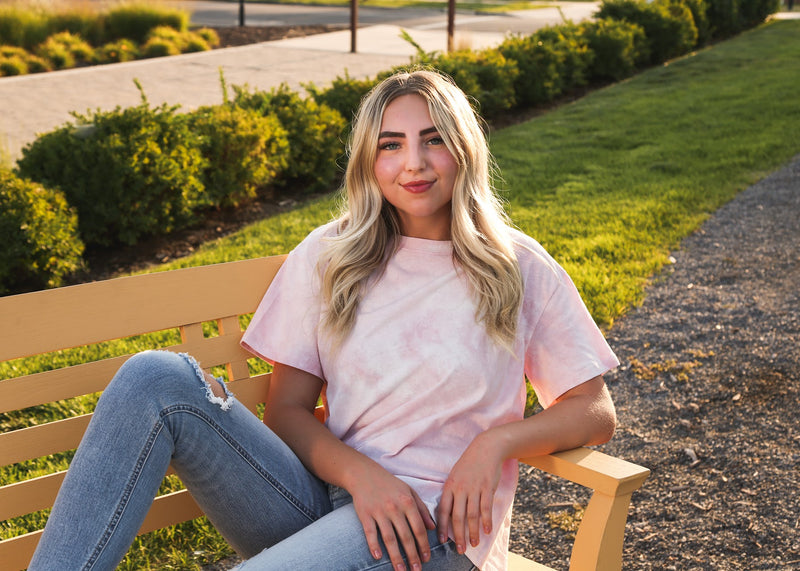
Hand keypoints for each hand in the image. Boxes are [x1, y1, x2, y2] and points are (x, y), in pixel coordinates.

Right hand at [349, 461, 435, 570]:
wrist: (364, 474)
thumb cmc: (390, 484)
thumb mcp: (409, 492)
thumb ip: (422, 509)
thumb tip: (432, 527)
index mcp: (407, 502)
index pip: (419, 528)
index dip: (424, 545)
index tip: (426, 558)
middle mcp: (394, 507)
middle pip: (405, 536)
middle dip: (412, 555)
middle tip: (416, 570)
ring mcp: (379, 511)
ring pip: (389, 538)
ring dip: (395, 556)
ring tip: (401, 570)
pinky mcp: (365, 514)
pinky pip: (370, 532)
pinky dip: (373, 545)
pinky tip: (378, 557)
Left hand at [436, 431, 503, 553]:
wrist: (486, 448)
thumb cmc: (469, 464)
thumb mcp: (455, 476)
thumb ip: (451, 494)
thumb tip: (447, 514)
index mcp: (449, 486)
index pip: (442, 510)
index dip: (442, 527)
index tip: (442, 541)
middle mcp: (460, 489)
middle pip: (457, 517)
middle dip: (458, 535)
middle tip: (460, 549)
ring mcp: (474, 488)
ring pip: (472, 515)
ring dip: (473, 532)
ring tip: (474, 543)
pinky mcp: (487, 487)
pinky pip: (486, 507)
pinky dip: (486, 521)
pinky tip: (487, 530)